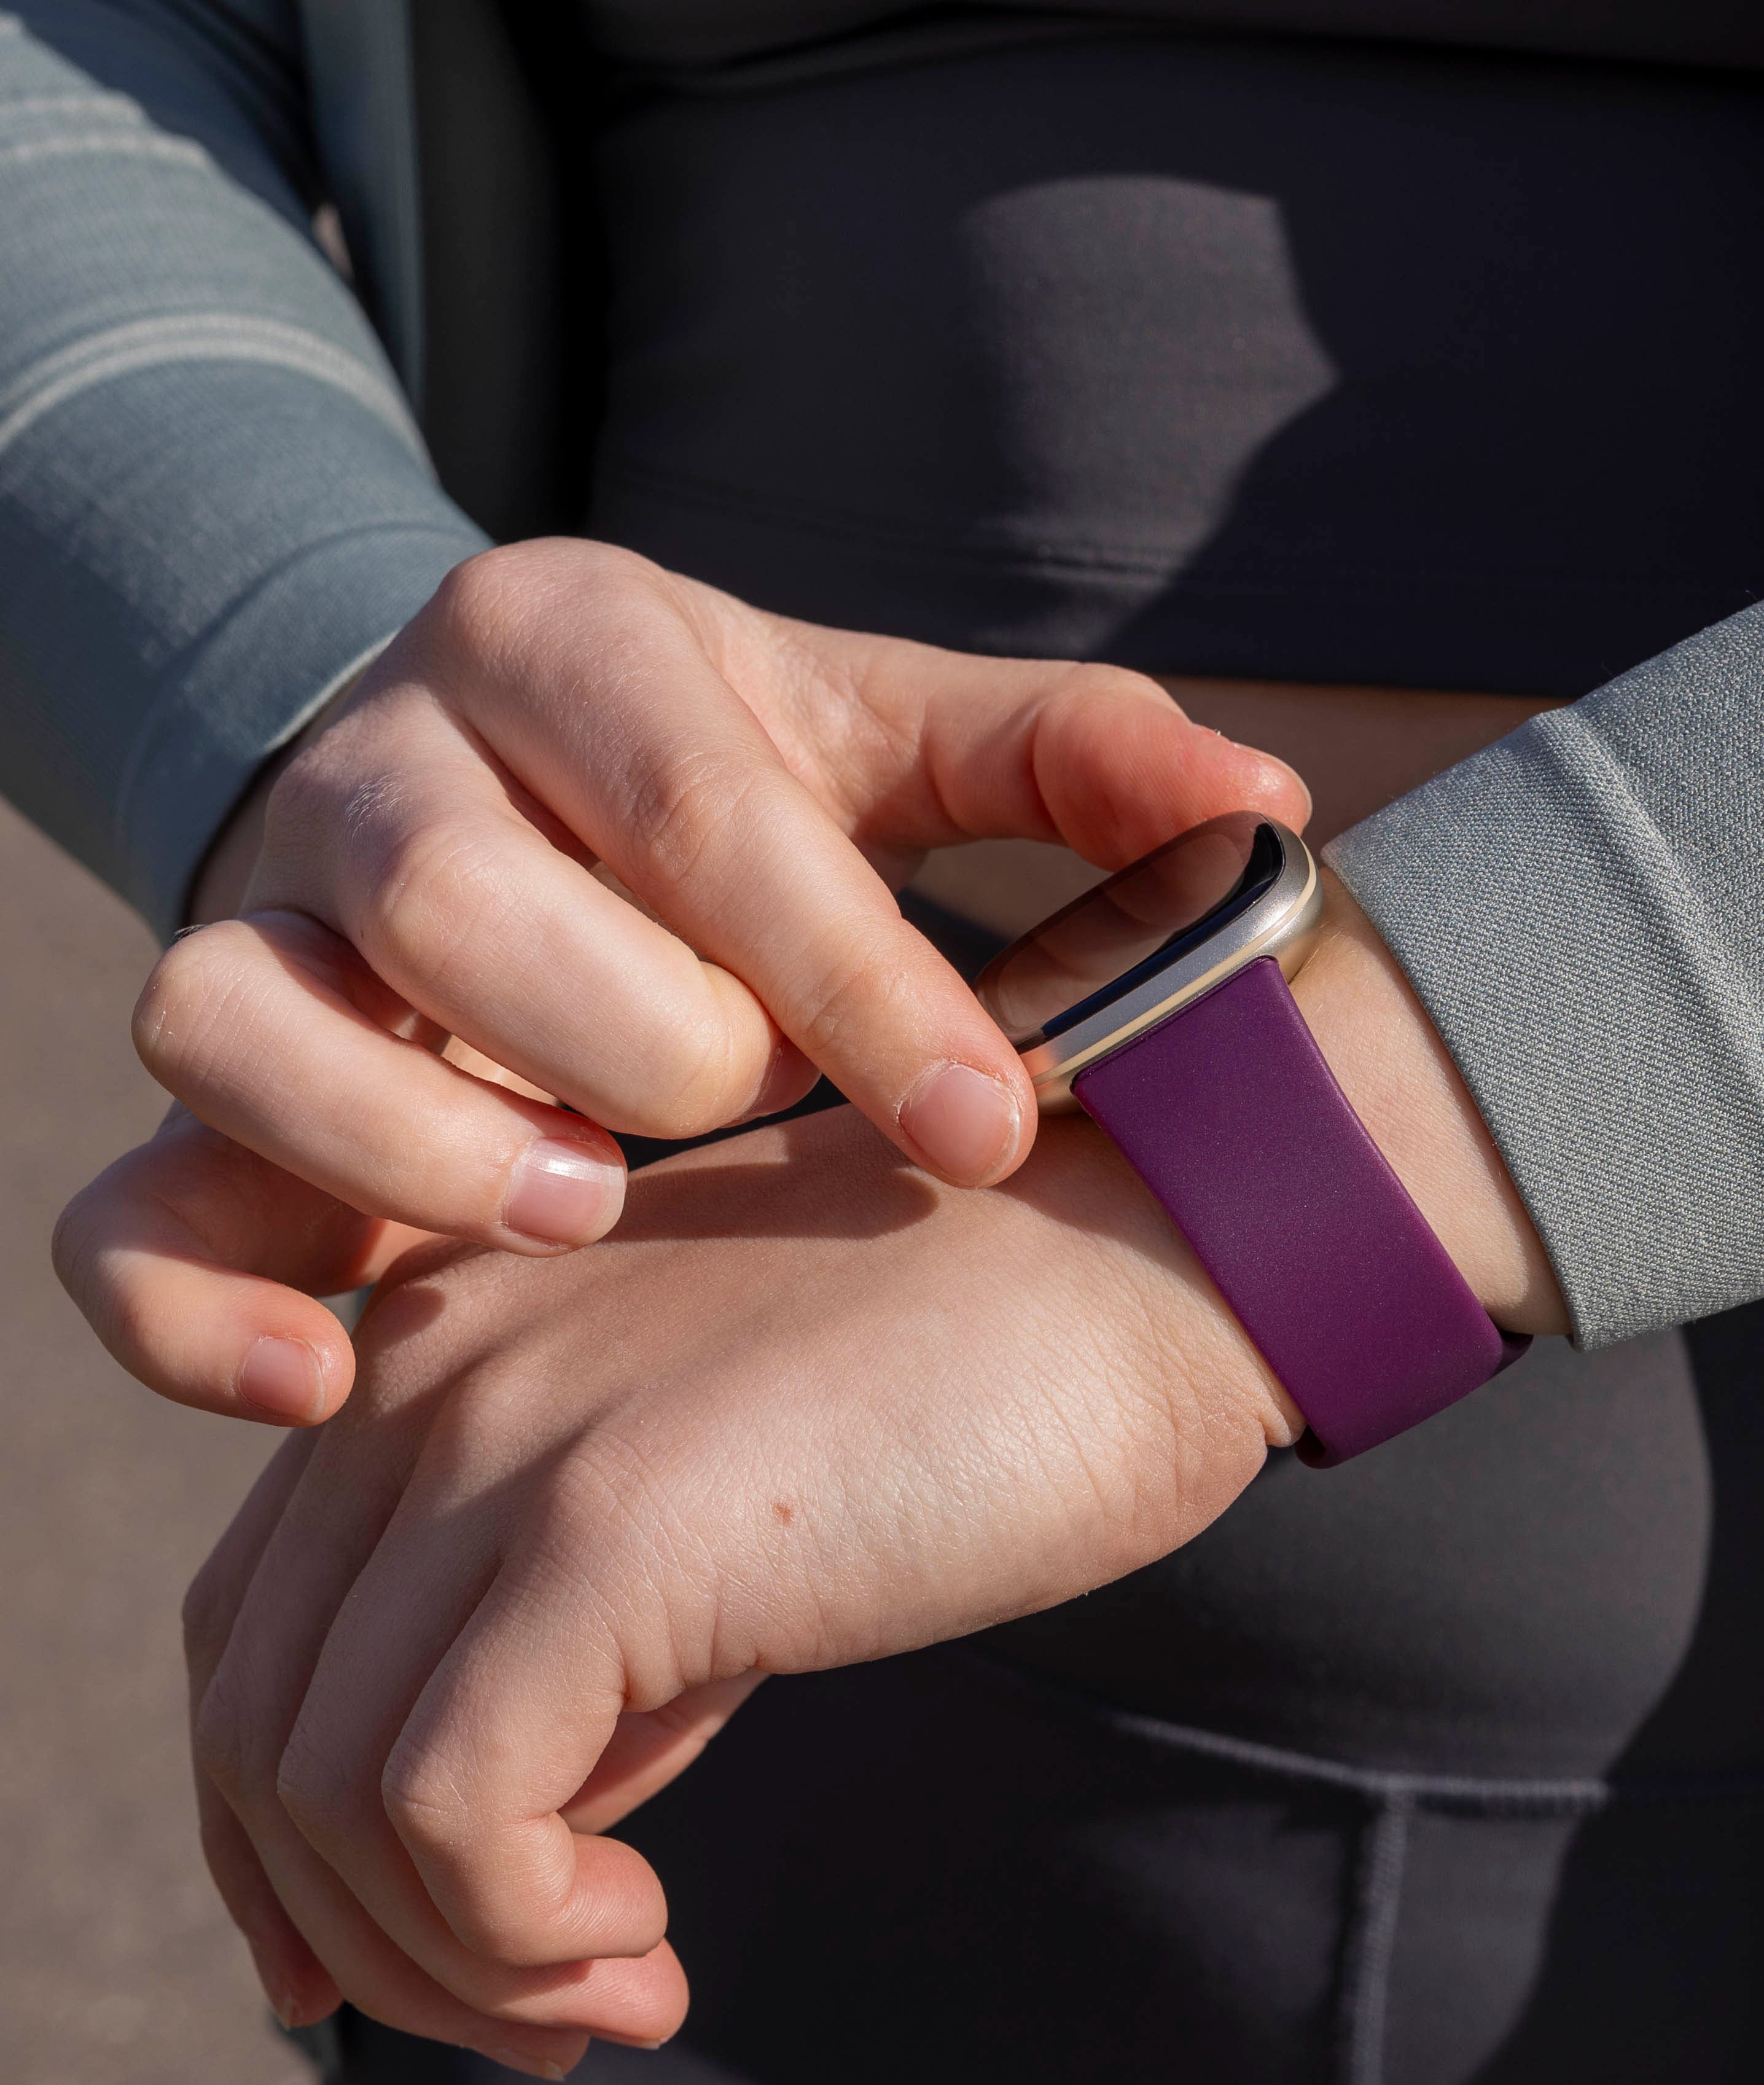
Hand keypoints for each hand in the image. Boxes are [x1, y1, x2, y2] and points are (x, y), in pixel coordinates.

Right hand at [53, 540, 1304, 1424]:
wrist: (521, 787)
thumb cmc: (743, 783)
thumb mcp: (899, 741)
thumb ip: (1074, 763)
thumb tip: (1268, 811)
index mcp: (572, 649)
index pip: (699, 801)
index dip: (852, 974)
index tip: (989, 1122)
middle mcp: (387, 771)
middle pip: (452, 895)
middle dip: (633, 1037)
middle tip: (755, 1121)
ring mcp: (269, 934)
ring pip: (234, 1017)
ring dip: (418, 1142)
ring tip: (594, 1215)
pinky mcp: (218, 1100)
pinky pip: (125, 1205)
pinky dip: (199, 1304)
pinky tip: (337, 1386)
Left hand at [179, 893, 1561, 2072]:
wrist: (1151, 1250)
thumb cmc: (981, 1374)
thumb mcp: (723, 1498)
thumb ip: (584, 1634)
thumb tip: (508, 1847)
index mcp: (447, 1335)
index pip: (258, 1627)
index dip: (294, 1836)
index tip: (432, 1953)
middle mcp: (427, 1363)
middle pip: (257, 1720)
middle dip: (367, 1930)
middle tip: (550, 2013)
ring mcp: (504, 1431)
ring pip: (319, 1787)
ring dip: (450, 1960)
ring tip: (615, 1985)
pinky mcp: (603, 1522)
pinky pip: (441, 1810)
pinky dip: (510, 1932)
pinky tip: (644, 1933)